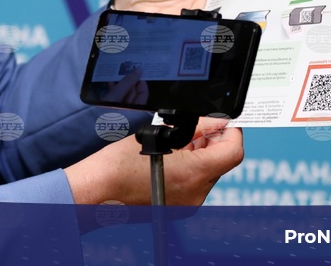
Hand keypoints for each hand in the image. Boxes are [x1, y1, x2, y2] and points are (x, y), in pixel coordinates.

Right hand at [63, 117, 242, 205]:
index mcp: (195, 174)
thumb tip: (212, 122)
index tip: (223, 123)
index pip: (233, 151)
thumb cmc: (118, 165)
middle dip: (213, 142)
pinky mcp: (178, 209)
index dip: (231, 133)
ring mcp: (188, 204)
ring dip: (201, 155)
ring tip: (180, 142)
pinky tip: (172, 158)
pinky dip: (190, 170)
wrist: (98, 190)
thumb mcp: (160, 136)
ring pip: (208, 174)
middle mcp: (196, 193)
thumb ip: (194, 130)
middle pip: (221, 163)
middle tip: (198, 128)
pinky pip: (194, 186)